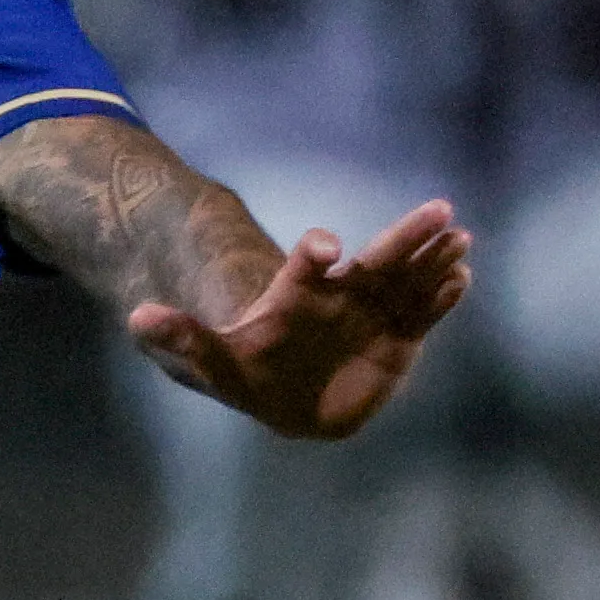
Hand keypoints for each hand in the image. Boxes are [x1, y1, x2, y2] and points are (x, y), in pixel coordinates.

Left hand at [130, 199, 474, 439]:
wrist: (278, 390)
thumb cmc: (241, 370)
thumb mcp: (205, 360)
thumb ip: (181, 338)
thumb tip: (137, 319)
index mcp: (295, 299)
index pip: (305, 269)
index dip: (313, 254)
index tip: (326, 247)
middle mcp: (340, 299)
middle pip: (375, 263)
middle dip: (405, 238)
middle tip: (438, 209)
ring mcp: (372, 316)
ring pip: (408, 282)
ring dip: (434, 260)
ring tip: (460, 236)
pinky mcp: (397, 340)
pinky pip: (423, 315)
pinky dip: (442, 297)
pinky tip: (462, 276)